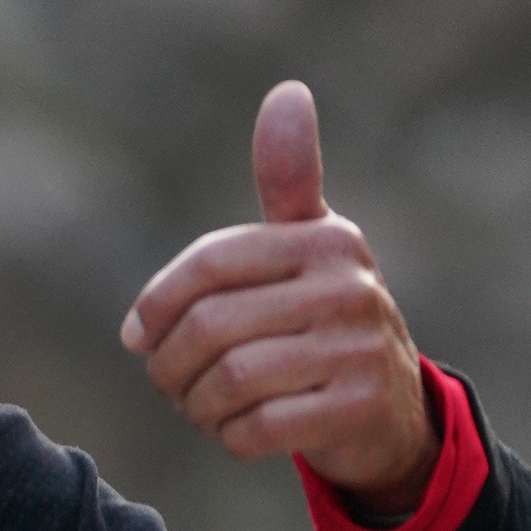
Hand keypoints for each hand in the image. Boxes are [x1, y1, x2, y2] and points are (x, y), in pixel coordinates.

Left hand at [121, 83, 437, 514]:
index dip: (157, 303)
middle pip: (212, 327)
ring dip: (197, 406)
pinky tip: (236, 431)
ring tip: (199, 408)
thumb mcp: (310, 246)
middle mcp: (349, 287)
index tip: (137, 336)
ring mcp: (359, 350)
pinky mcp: (358, 409)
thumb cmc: (326, 320)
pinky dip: (231, 438)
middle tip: (168, 384)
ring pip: (231, 381)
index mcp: (326, 240)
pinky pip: (259, 428)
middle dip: (170, 367)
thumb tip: (288, 92)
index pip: (211, 263)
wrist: (393, 410)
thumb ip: (288, 181)